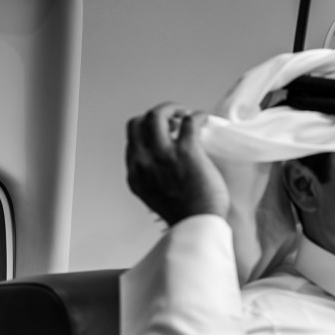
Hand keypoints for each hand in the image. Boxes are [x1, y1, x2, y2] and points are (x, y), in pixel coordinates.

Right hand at [126, 103, 229, 225]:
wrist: (201, 226)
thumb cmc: (187, 218)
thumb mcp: (156, 200)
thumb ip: (153, 183)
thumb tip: (164, 172)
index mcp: (136, 175)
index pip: (131, 142)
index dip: (146, 133)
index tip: (160, 133)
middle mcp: (144, 161)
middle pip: (138, 123)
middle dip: (154, 116)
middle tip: (171, 118)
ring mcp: (164, 154)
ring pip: (157, 115)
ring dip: (171, 108)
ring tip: (183, 113)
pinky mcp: (187, 150)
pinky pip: (188, 121)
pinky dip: (196, 116)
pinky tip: (203, 118)